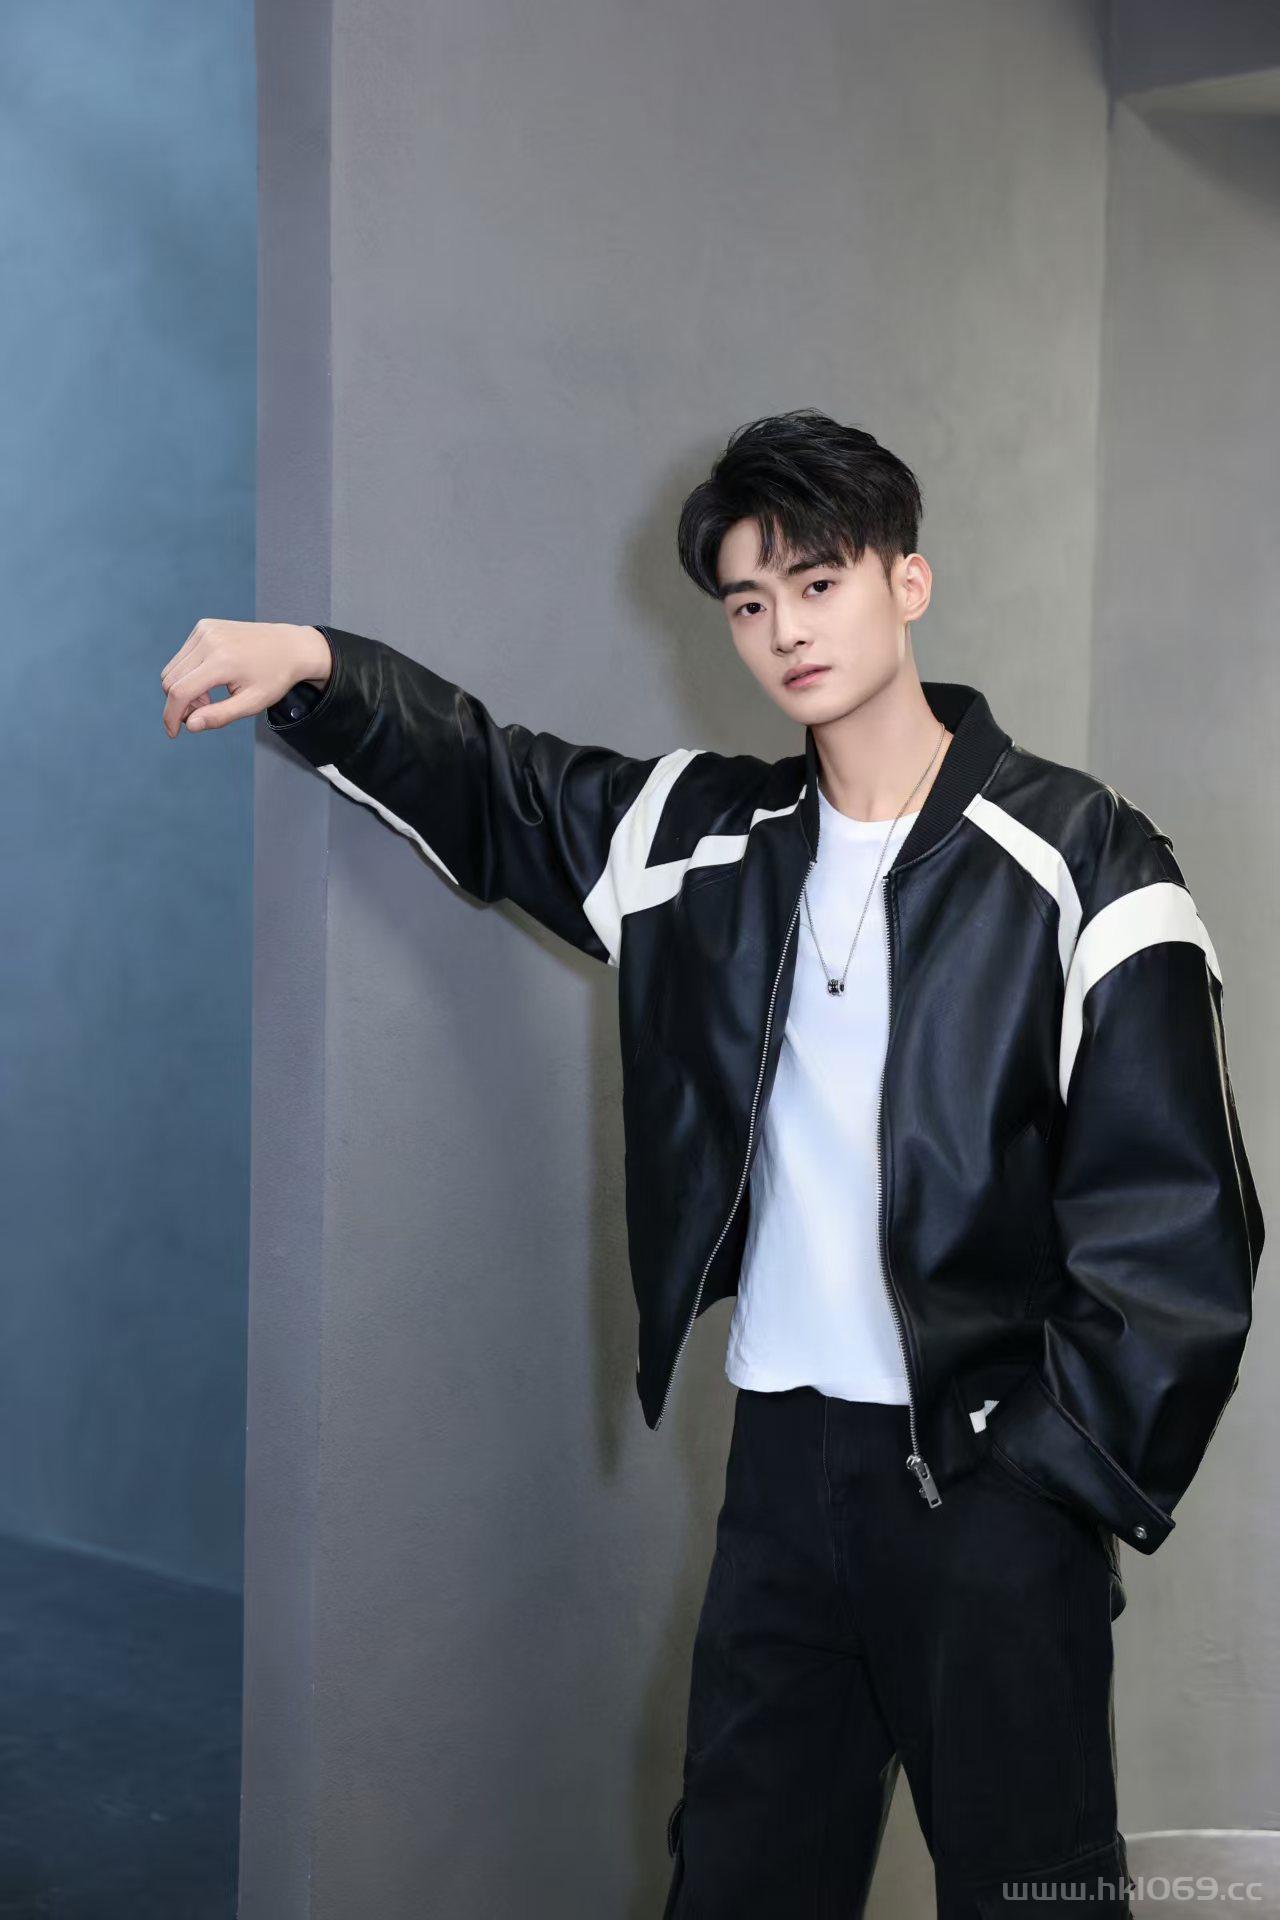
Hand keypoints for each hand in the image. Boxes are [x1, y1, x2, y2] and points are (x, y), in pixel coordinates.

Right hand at [159, 619, 331, 737]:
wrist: (289, 646)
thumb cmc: (274, 678)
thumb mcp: (252, 703)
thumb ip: (220, 716)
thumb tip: (190, 726)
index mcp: (222, 661)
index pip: (179, 692)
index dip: (171, 716)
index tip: (173, 733)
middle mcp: (209, 641)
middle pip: (170, 681)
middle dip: (180, 704)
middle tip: (204, 712)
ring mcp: (205, 630)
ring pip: (172, 669)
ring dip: (183, 689)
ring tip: (210, 697)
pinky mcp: (204, 626)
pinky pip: (182, 657)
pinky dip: (188, 673)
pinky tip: (211, 678)